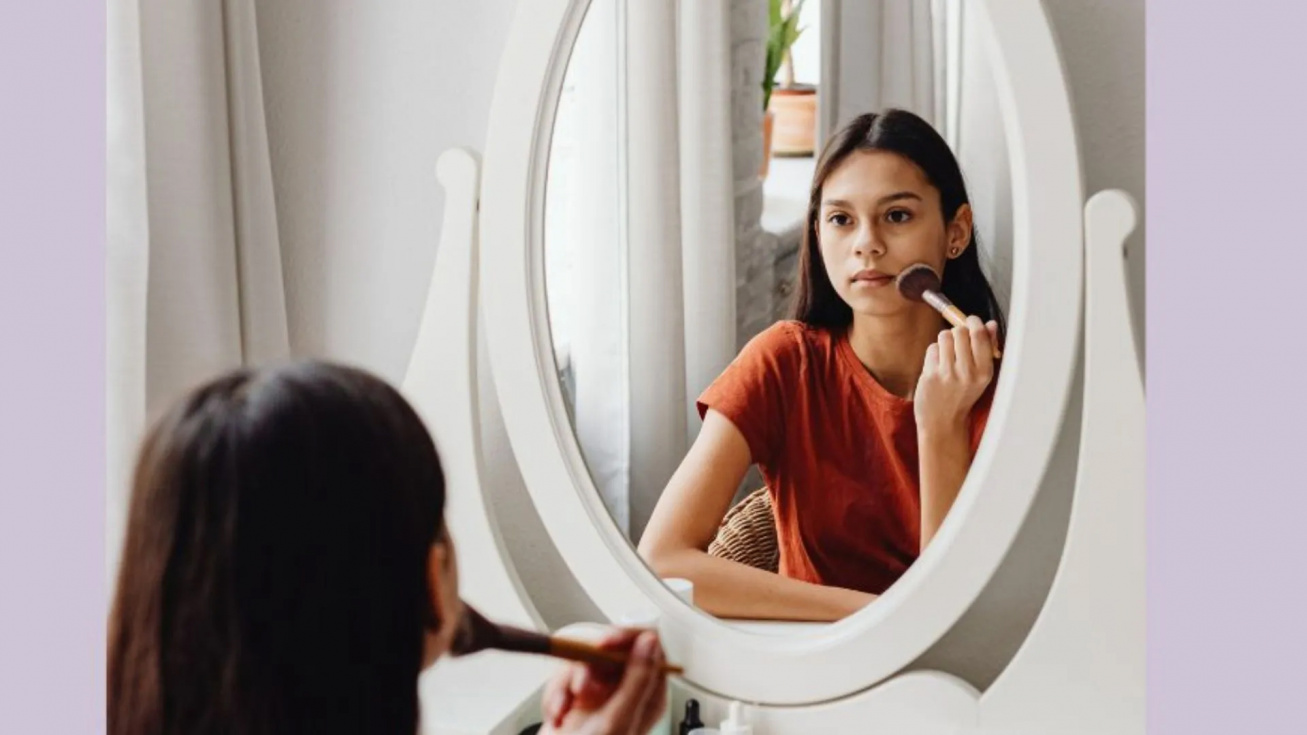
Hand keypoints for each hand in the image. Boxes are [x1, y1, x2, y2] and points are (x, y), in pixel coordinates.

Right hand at [539, 628, 667, 734]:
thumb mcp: (616, 719)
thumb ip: (636, 679)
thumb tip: (651, 642)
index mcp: (648, 695)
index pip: (649, 648)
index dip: (626, 638)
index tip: (604, 644)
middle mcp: (628, 691)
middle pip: (612, 650)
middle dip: (588, 668)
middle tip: (581, 688)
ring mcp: (601, 694)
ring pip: (584, 661)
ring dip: (567, 684)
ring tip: (566, 708)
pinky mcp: (577, 698)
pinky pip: (564, 677)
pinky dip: (555, 695)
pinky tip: (557, 716)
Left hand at [914, 316, 997, 434]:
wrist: (943, 422)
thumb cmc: (963, 396)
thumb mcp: (982, 376)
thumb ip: (987, 348)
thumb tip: (991, 325)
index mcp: (984, 371)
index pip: (979, 335)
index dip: (974, 322)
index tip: (971, 321)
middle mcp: (967, 372)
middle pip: (960, 331)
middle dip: (958, 332)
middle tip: (957, 343)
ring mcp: (947, 373)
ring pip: (944, 336)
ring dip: (945, 341)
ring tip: (947, 354)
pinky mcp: (930, 374)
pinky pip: (932, 348)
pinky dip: (934, 353)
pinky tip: (937, 365)